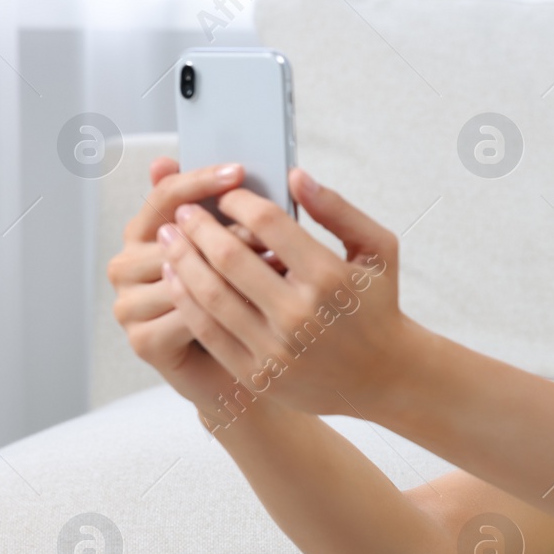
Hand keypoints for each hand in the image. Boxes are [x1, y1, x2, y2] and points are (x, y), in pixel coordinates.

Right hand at [110, 158, 282, 411]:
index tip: (240, 171)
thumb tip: (222, 163)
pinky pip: (184, 316)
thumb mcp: (237, 245)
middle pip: (176, 235)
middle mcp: (127, 264)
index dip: (201, 181)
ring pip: (182, 276)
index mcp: (145, 232)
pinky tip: (260, 303)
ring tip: (278, 264)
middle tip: (273, 228)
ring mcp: (129, 304)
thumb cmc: (244, 299)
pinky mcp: (143, 341)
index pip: (165, 195)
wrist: (247, 364)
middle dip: (228, 231)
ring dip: (232, 270)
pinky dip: (224, 309)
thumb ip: (224, 205)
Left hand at [157, 167, 406, 419]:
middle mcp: (300, 314)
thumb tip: (295, 176)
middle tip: (184, 211)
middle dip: (198, 226)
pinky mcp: (258, 374)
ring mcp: (276, 348)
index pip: (268, 223)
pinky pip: (207, 331)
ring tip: (170, 238)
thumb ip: (339, 210)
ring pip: (210, 294)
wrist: (383, 376)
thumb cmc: (377, 305)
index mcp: (330, 278)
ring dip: (181, 260)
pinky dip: (185, 299)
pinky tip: (175, 278)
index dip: (239, 201)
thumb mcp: (379, 250)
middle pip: (229, 257)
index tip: (226, 195)